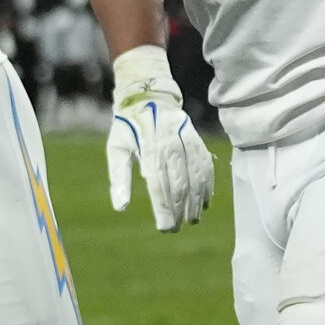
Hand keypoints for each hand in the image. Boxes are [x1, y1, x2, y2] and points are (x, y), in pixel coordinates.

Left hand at [105, 46, 214, 231]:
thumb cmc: (129, 127)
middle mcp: (172, 143)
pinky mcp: (198, 141)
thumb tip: (121, 207)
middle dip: (180, 209)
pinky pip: (206, 166)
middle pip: (180, 183)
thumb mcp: (117, 148)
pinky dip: (207, 186)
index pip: (159, 184)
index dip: (164, 208)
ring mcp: (188, 141)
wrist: (149, 96)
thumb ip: (119, 177)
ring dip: (196, 201)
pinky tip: (205, 202)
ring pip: (196, 176)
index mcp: (150, 147)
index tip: (165, 228)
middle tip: (177, 227)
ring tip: (192, 219)